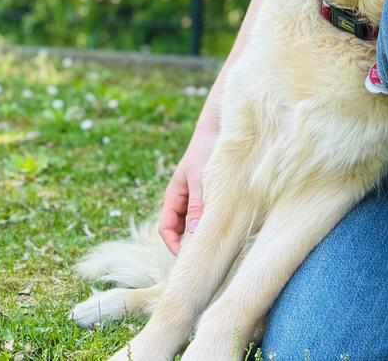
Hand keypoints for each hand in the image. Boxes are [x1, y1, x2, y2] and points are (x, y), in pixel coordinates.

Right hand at [159, 123, 219, 254]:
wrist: (217, 129)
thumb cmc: (205, 151)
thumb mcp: (200, 179)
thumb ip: (197, 204)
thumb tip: (191, 233)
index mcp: (174, 196)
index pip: (165, 228)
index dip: (172, 244)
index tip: (185, 256)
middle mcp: (182, 199)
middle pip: (178, 229)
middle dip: (186, 243)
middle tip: (203, 256)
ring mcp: (195, 197)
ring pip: (192, 223)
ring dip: (199, 233)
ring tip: (213, 244)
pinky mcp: (209, 194)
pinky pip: (205, 215)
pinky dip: (209, 223)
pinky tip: (222, 227)